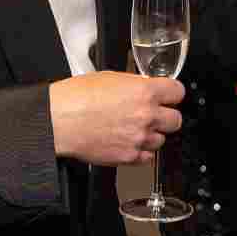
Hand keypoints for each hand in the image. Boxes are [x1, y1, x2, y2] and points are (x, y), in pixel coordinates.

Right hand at [51, 71, 183, 164]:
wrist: (58, 121)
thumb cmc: (76, 98)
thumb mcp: (110, 78)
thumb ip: (135, 85)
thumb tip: (144, 87)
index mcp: (145, 92)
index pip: (178, 92)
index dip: (171, 94)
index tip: (168, 96)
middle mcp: (146, 116)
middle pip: (175, 120)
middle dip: (165, 117)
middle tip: (153, 115)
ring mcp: (139, 138)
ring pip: (161, 140)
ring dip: (151, 135)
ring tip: (132, 129)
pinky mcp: (129, 157)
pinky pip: (147, 158)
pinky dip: (140, 152)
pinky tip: (127, 143)